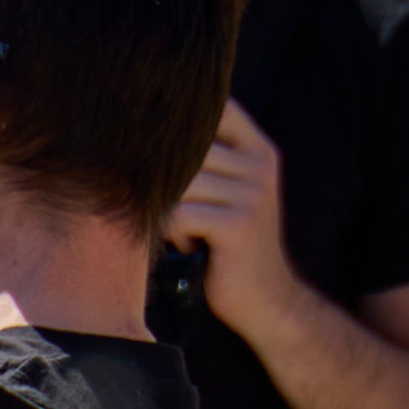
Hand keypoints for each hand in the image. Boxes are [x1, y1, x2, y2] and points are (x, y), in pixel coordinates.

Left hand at [160, 98, 293, 342]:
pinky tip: (188, 248)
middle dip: (165, 178)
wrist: (266, 300)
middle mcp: (259, 163)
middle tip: (169, 210)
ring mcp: (252, 192)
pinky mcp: (238, 223)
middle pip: (186, 147)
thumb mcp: (227, 194)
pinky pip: (180, 214)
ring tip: (182, 233)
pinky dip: (173, 234)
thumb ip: (204, 161)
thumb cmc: (230, 246)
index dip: (178, 120)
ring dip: (168, 210)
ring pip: (179, 182)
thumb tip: (142, 131)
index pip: (215, 108)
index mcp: (257, 149)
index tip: (154, 138)